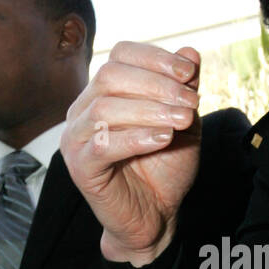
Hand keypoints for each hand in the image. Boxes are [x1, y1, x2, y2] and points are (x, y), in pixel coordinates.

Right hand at [61, 41, 200, 263]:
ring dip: (150, 110)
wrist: (156, 216)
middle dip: (156, 84)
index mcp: (105, 92)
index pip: (121, 55)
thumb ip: (183, 88)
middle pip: (111, 76)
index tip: (190, 74)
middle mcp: (84, 109)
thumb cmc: (164, 167)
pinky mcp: (81, 168)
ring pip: (105, 108)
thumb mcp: (182, 121)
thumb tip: (190, 52)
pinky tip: (163, 139)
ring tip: (181, 121)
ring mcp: (77, 139)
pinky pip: (101, 145)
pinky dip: (136, 137)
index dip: (155, 58)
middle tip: (191, 102)